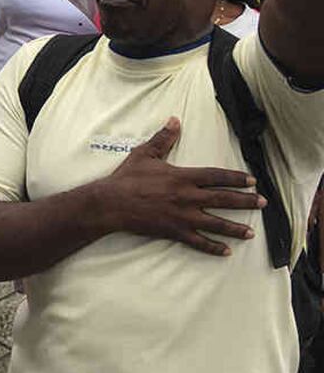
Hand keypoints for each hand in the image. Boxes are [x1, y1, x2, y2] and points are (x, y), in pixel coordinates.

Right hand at [94, 118, 264, 255]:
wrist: (111, 203)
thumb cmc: (127, 178)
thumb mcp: (144, 153)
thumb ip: (163, 138)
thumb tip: (175, 121)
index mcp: (182, 177)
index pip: (216, 176)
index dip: (236, 178)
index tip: (251, 181)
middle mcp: (187, 197)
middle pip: (223, 199)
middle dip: (245, 201)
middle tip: (262, 203)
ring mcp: (182, 216)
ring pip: (215, 223)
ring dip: (235, 228)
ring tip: (250, 232)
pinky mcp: (174, 231)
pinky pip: (198, 241)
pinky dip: (212, 247)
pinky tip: (226, 251)